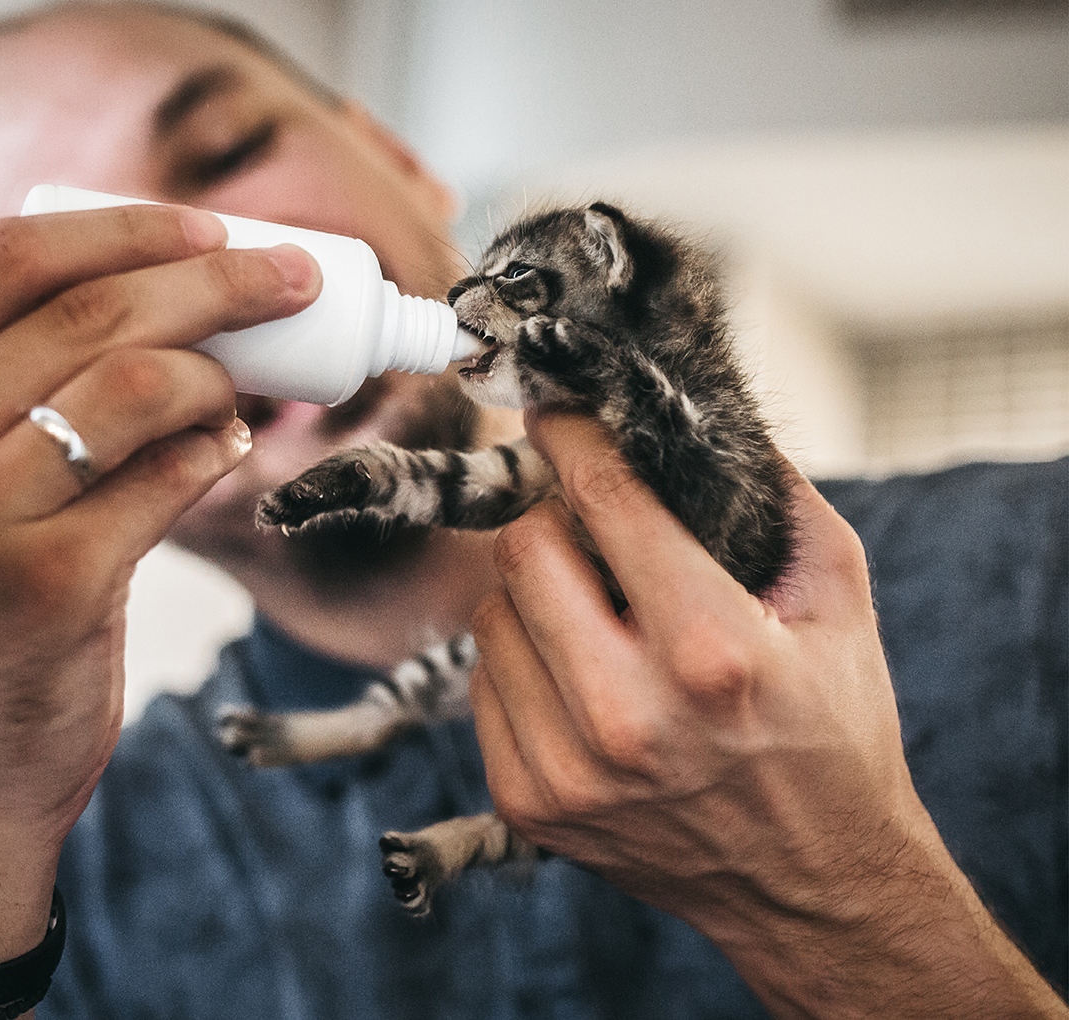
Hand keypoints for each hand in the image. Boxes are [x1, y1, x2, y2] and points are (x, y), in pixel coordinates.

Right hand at [0, 204, 313, 986]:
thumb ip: (3, 383)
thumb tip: (168, 283)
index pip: (5, 257)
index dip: (125, 226)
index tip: (211, 229)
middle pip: (85, 309)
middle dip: (215, 280)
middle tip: (293, 282)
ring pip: (134, 383)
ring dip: (220, 372)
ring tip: (245, 393)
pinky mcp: (44, 585)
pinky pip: (166, 477)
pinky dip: (214, 451)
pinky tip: (224, 452)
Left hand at [471, 411, 1065, 1018]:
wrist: (814, 888)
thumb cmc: (833, 734)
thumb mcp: (839, 603)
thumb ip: (774, 498)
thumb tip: (694, 416)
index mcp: (712, 650)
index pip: (605, 503)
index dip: (573, 439)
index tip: (555, 409)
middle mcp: (628, 713)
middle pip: (526, 550)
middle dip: (554, 519)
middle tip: (582, 519)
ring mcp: (568, 766)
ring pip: (492, 615)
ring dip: (534, 594)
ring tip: (594, 612)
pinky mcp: (528, 802)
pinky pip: (483, 683)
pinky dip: (521, 660)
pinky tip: (578, 673)